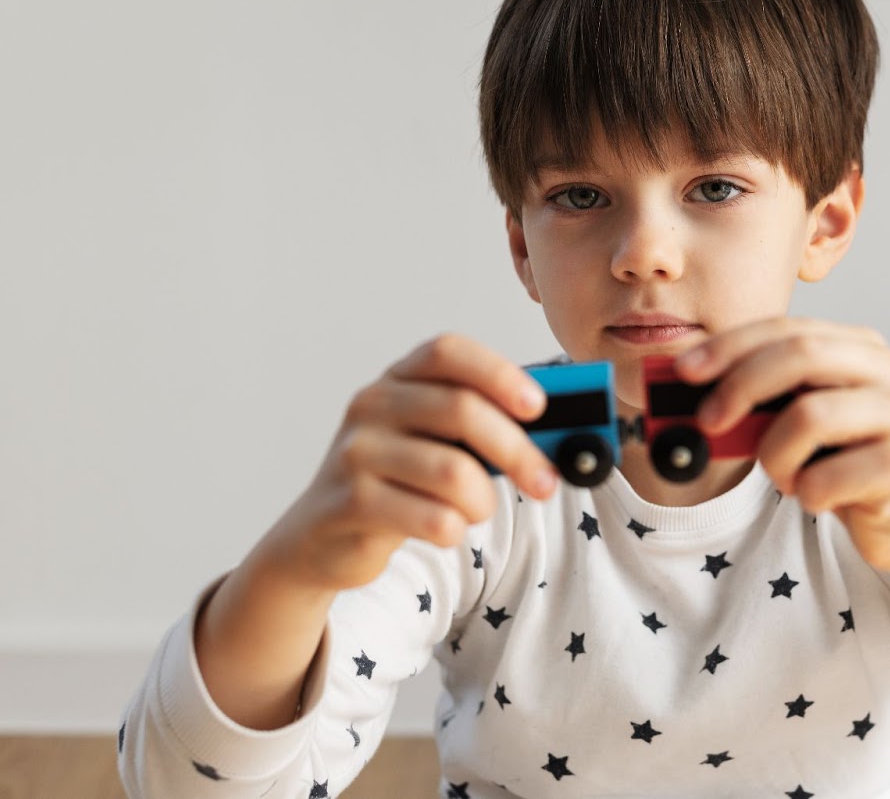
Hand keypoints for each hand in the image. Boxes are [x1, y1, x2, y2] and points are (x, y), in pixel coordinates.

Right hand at [255, 333, 559, 592]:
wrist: (320, 536)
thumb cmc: (399, 482)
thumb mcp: (437, 443)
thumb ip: (489, 429)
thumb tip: (569, 432)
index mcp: (398, 379)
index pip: (448, 352)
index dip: (497, 373)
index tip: (538, 405)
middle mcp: (372, 404)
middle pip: (461, 410)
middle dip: (517, 449)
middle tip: (546, 481)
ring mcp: (356, 452)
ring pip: (453, 472)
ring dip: (484, 500)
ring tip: (477, 510)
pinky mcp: (349, 503)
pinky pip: (432, 518)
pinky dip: (455, 529)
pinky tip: (445, 528)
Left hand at [674, 317, 889, 580]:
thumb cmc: (850, 467)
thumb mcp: (801, 425)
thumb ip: (760, 403)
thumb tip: (684, 395)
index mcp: (862, 347)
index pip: (788, 327)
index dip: (731, 345)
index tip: (685, 370)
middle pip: (801, 353)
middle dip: (741, 383)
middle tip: (706, 420)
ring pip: (809, 415)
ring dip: (775, 455)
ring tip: (789, 476)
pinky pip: (823, 477)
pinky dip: (805, 493)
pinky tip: (822, 498)